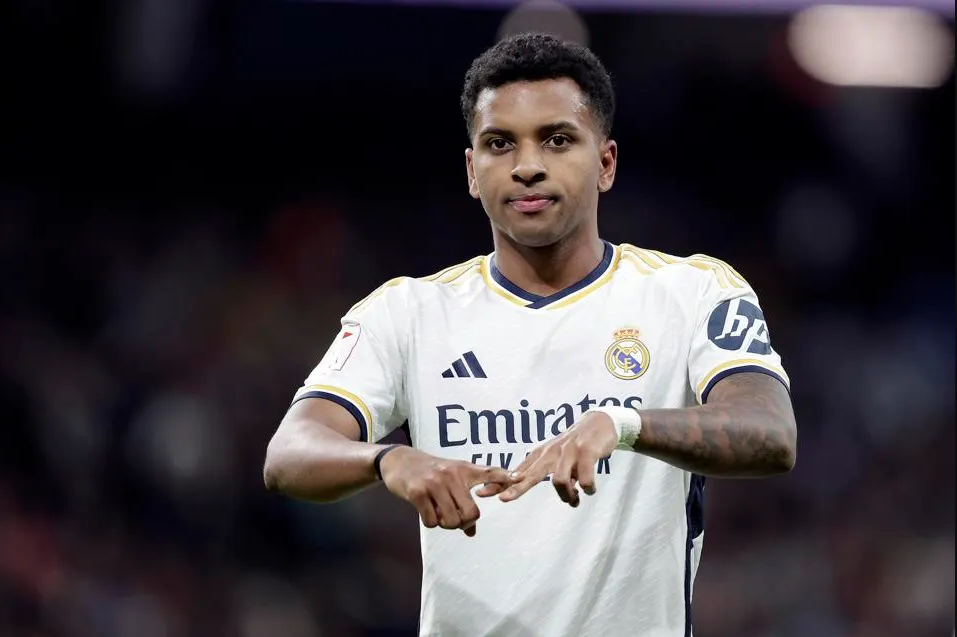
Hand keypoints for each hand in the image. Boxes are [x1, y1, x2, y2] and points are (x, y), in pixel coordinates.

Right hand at [379, 447, 513, 535]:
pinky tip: (426, 511)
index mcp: (464, 470)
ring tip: (439, 514)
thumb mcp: (452, 476)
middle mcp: (452, 475)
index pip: (490, 472)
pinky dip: (430, 522)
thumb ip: (465, 500)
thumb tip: (471, 532)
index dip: (505, 477)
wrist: (400, 461)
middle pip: (470, 513)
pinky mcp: (417, 492)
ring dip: (446, 524)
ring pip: (451, 520)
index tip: (520, 479)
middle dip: (463, 523)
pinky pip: (432, 520)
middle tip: (454, 519)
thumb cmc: (431, 471)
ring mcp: (434, 483)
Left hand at [492, 411, 618, 505]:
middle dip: (517, 488)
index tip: (484, 493)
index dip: (500, 484)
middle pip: (531, 474)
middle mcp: (552, 452)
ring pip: (559, 481)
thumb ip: (543, 474)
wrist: (600, 422)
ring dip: (567, 496)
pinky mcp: (586, 452)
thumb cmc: (575, 445)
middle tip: (504, 500)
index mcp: (542, 455)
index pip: (518, 472)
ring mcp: (569, 451)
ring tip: (575, 499)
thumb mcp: (555, 456)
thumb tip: (527, 489)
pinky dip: (587, 488)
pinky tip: (589, 489)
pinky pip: (584, 478)